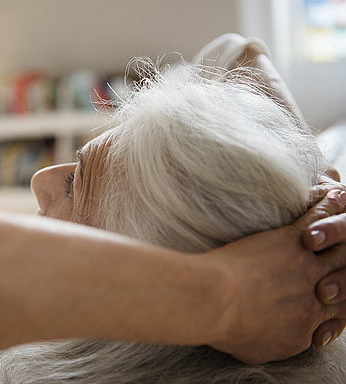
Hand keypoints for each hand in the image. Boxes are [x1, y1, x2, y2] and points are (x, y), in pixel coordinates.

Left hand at [206, 190, 345, 363]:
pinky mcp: (294, 241)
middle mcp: (317, 297)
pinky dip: (329, 208)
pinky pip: (320, 220)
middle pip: (345, 280)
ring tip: (341, 226)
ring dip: (343, 236)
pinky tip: (332, 196)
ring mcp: (308, 267)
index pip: (335, 315)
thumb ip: (276, 342)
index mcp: (308, 326)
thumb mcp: (255, 350)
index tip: (327, 297)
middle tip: (343, 259)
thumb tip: (277, 338)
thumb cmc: (224, 327)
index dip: (336, 304)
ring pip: (341, 252)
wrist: (214, 300)